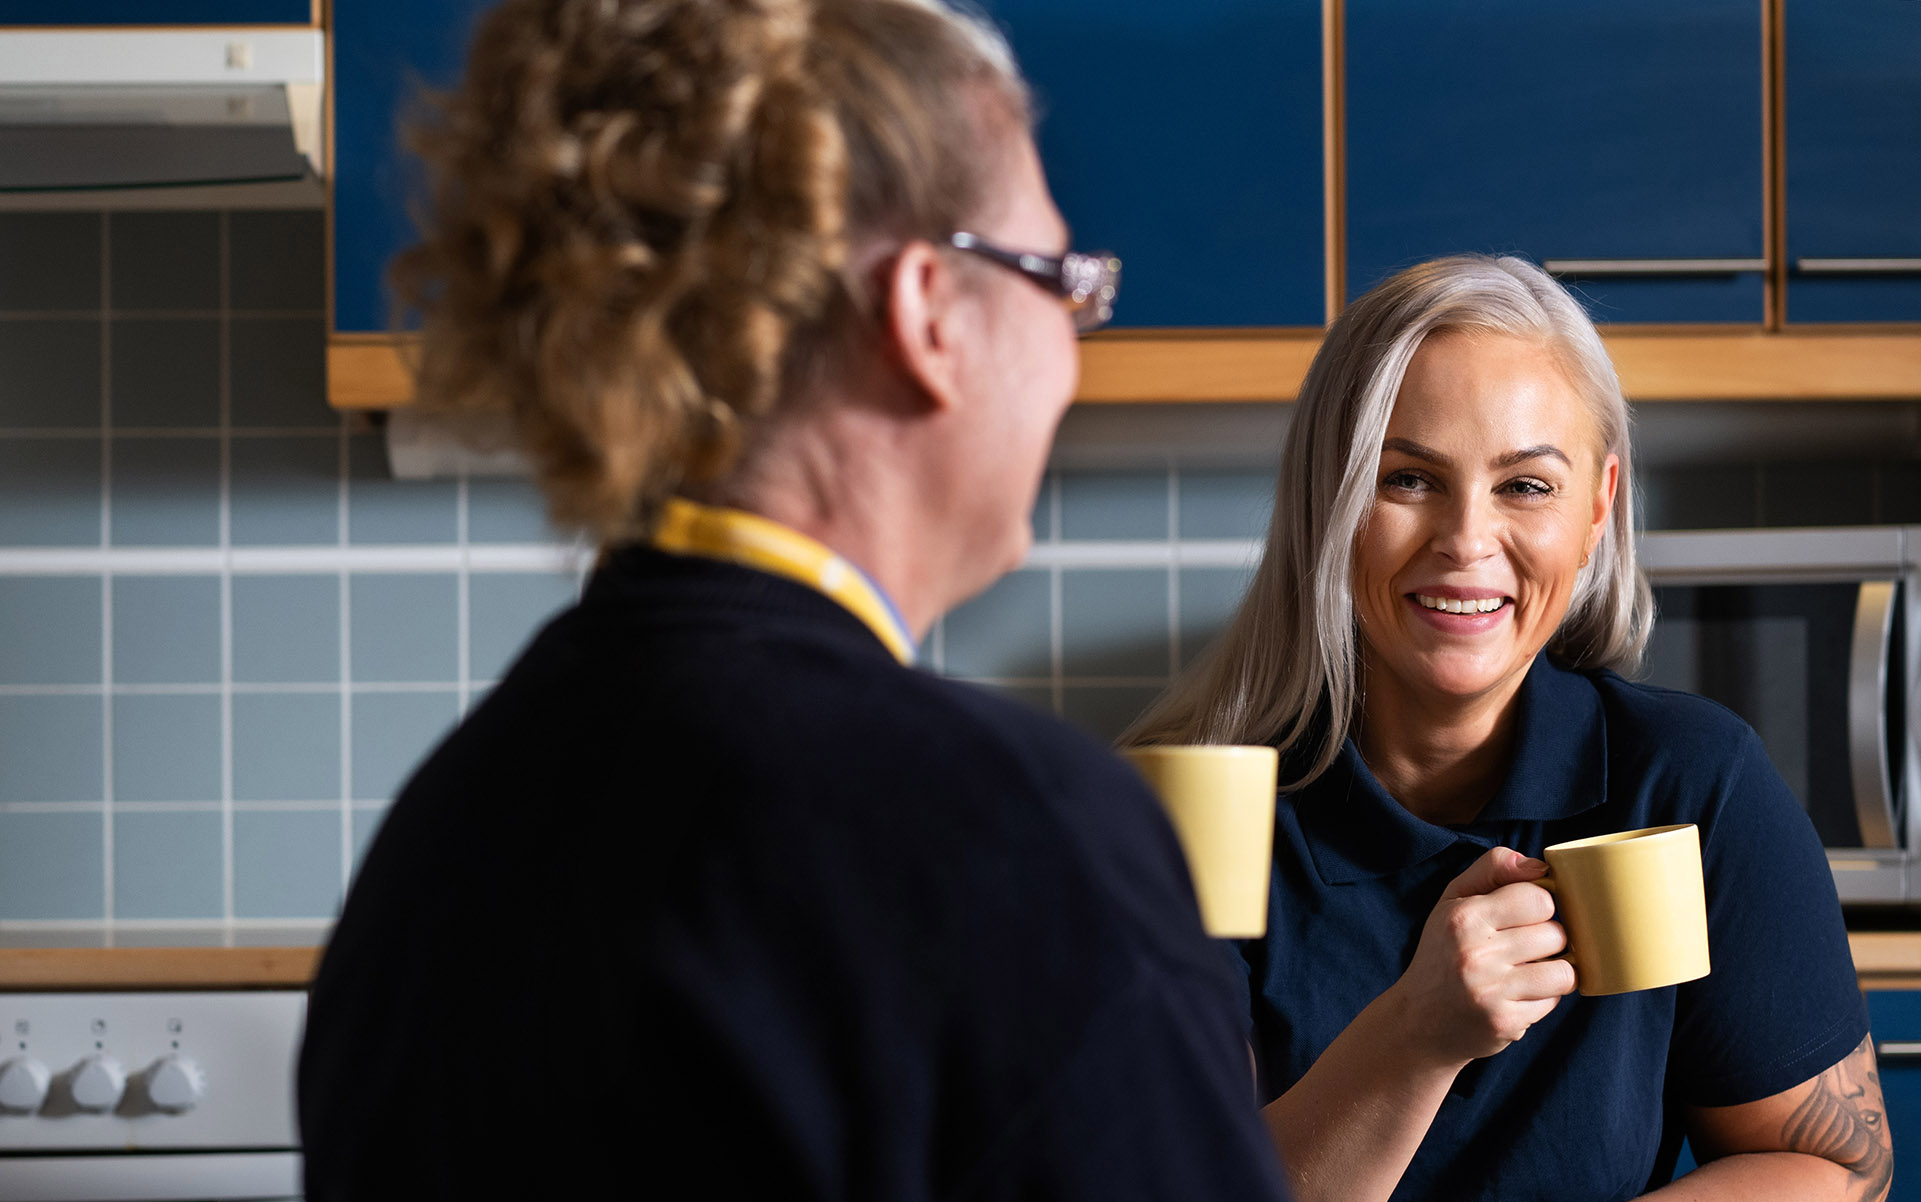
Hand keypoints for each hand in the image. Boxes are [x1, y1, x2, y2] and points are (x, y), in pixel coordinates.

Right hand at [1385, 846, 1575, 1067]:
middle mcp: (1475, 953)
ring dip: (1553, 971)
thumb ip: (1491, 869)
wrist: (1418, 1022)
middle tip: (1523, 949)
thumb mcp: (1452, 902)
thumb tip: (1540, 865)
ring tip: (1528, 972)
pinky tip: (1517, 997)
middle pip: (1556, 933)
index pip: (1538, 898)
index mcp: (1464, 917)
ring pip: (1564, 970)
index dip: (1538, 906)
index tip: (1525, 917)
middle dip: (1547, 940)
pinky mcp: (1505, 1022)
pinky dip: (1542, 998)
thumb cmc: (1443, 954)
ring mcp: (1491, 991)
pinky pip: (1554, 1002)